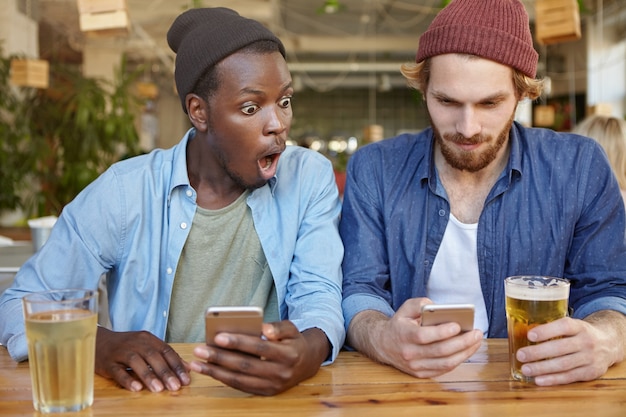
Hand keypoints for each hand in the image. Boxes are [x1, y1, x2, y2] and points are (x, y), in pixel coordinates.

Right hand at [95, 327, 190, 391]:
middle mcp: (135, 343)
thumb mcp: (146, 346)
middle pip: (153, 356)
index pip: (166, 350)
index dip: (177, 364)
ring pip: (136, 362)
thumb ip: (165, 356)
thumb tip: (186, 368)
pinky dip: (127, 380)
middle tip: (176, 386)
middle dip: (166, 372)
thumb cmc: (126, 346)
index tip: (186, 379)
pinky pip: (117, 371)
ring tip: (159, 389)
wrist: (98, 341)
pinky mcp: (107, 363)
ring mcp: (120, 352)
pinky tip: (136, 388)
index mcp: (147, 339)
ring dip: (149, 376)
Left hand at [190, 320, 329, 394]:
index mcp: (288, 354)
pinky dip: (223, 379)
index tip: (218, 337)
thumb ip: (278, 327)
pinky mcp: (266, 392)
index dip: (238, 343)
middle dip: (220, 358)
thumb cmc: (294, 342)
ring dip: (215, 372)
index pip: (259, 348)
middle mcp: (280, 373)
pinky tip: (210, 371)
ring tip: (197, 363)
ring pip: (240, 380)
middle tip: (199, 350)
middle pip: (245, 365)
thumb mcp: (291, 329)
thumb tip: (264, 329)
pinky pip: (241, 387)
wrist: (307, 363)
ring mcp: (273, 385)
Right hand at [348, 298, 481, 377]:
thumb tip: (438, 306)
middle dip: (462, 342)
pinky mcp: (421, 373)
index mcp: (404, 335)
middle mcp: (409, 353)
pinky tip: (467, 351)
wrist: (383, 345)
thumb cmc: (400, 324)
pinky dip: (458, 360)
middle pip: (440, 351)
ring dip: (465, 353)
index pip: (425, 336)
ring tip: (476, 341)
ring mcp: (415, 366)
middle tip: (476, 333)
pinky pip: (444, 369)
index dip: (443, 332)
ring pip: (445, 363)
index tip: (458, 325)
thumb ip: (420, 303)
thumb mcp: (405, 308)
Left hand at [515, 311, 625, 384]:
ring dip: (542, 368)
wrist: (609, 344)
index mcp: (579, 326)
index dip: (546, 331)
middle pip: (560, 348)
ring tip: (526, 369)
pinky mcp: (591, 372)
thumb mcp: (572, 325)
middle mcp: (586, 341)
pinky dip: (553, 379)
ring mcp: (590, 358)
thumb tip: (521, 332)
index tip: (530, 335)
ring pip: (563, 364)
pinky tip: (539, 380)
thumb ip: (553, 328)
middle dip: (538, 352)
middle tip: (520, 355)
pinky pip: (569, 377)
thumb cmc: (580, 333)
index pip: (564, 326)